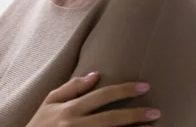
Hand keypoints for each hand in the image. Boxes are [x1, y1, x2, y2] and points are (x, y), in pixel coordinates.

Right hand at [26, 72, 160, 126]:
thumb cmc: (40, 123)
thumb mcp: (49, 102)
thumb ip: (71, 88)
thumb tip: (95, 75)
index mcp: (68, 108)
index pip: (100, 96)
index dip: (123, 91)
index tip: (143, 87)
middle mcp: (75, 124)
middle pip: (110, 118)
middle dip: (135, 114)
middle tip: (155, 111)